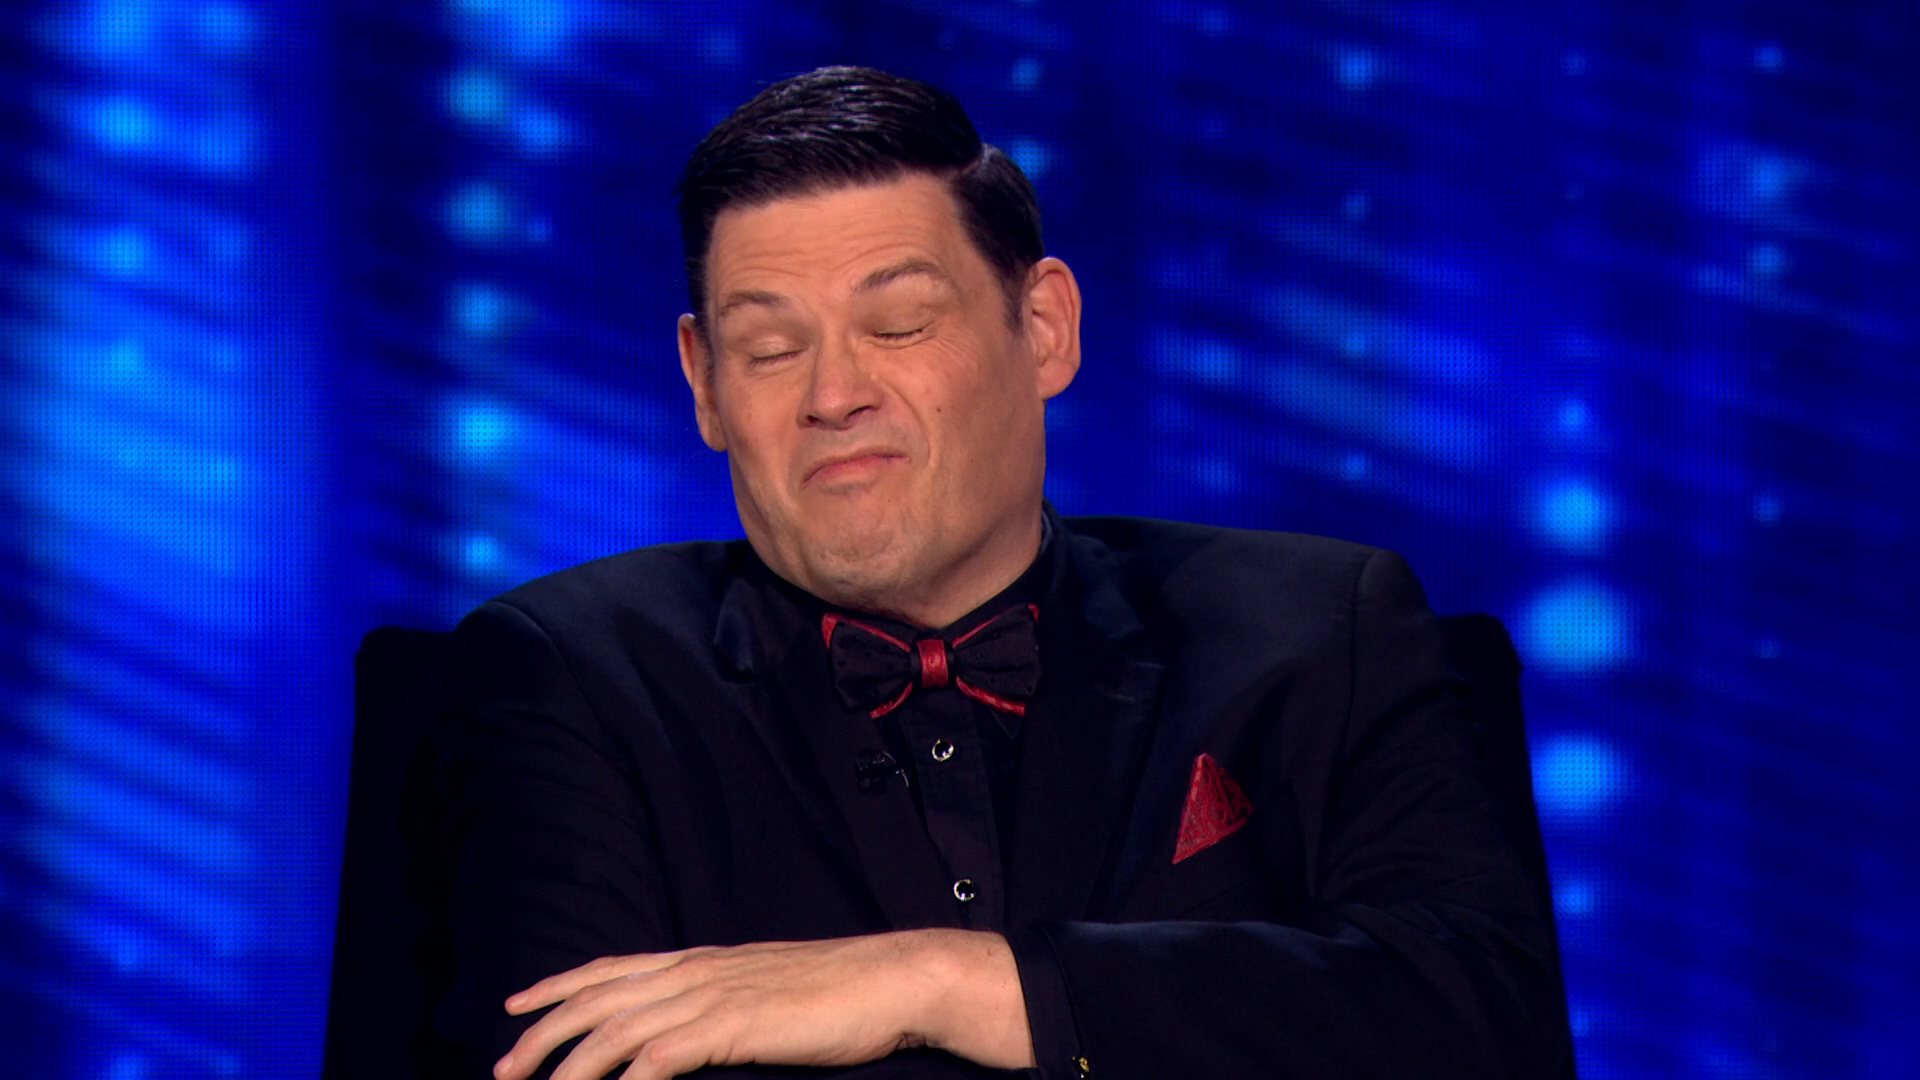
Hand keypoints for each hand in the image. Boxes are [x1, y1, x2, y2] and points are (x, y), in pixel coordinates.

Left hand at [493, 928, 1034, 1079]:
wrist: (893, 979)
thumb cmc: (839, 992)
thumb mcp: (765, 987)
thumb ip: (722, 1000)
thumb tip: (691, 1027)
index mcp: (701, 960)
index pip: (610, 969)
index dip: (557, 987)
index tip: (514, 1008)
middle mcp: (696, 972)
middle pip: (596, 1001)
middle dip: (541, 1036)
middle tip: (501, 1070)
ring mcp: (713, 996)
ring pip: (616, 1030)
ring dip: (567, 1066)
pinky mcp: (734, 1026)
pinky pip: (660, 1056)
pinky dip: (625, 1079)